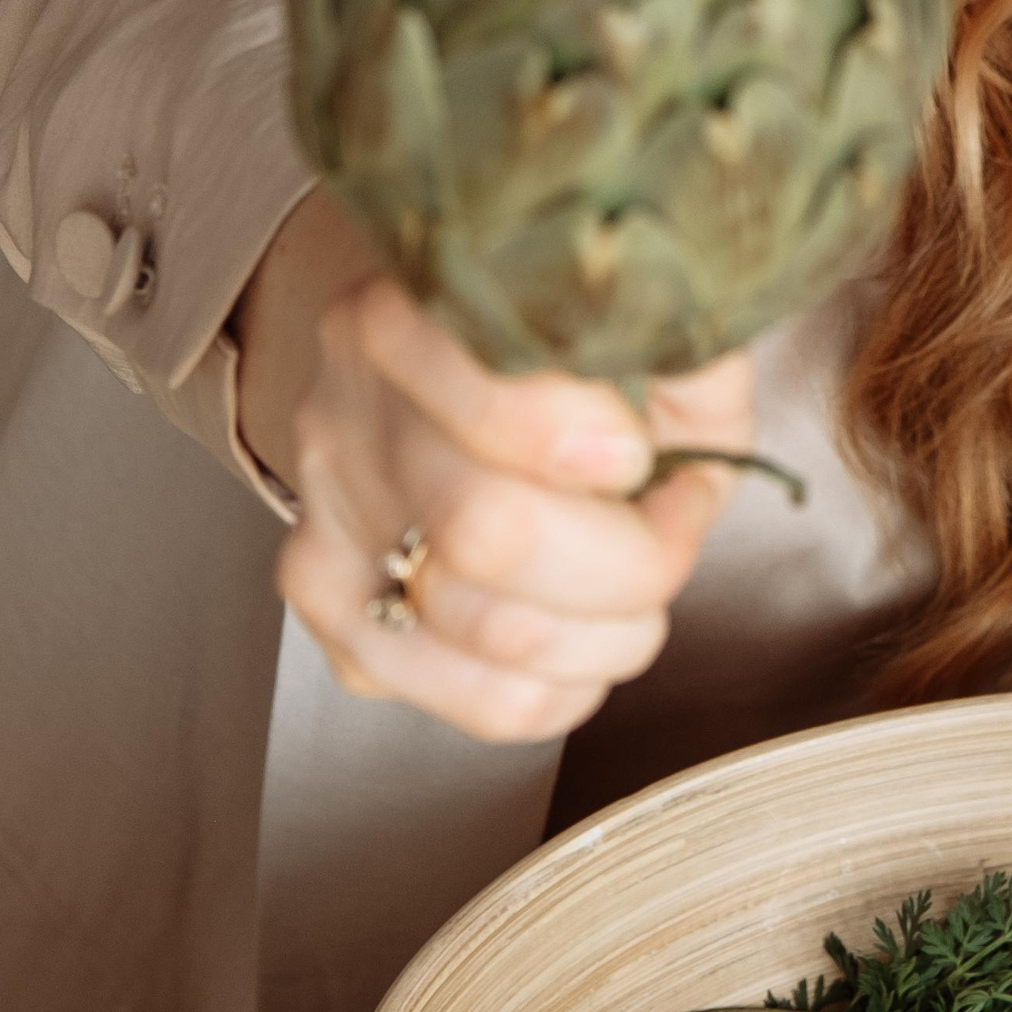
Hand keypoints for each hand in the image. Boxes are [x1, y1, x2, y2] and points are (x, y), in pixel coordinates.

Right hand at [244, 199, 752, 743]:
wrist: (466, 358)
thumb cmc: (572, 342)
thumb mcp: (637, 312)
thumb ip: (675, 349)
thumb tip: (682, 462)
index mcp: (406, 313)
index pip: (502, 402)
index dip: (606, 450)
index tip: (643, 454)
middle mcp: (346, 415)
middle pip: (490, 535)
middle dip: (625, 561)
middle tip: (668, 527)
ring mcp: (329, 519)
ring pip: (488, 634)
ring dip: (608, 632)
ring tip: (637, 584)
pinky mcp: (337, 608)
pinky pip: (478, 700)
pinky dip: (566, 687)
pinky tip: (586, 632)